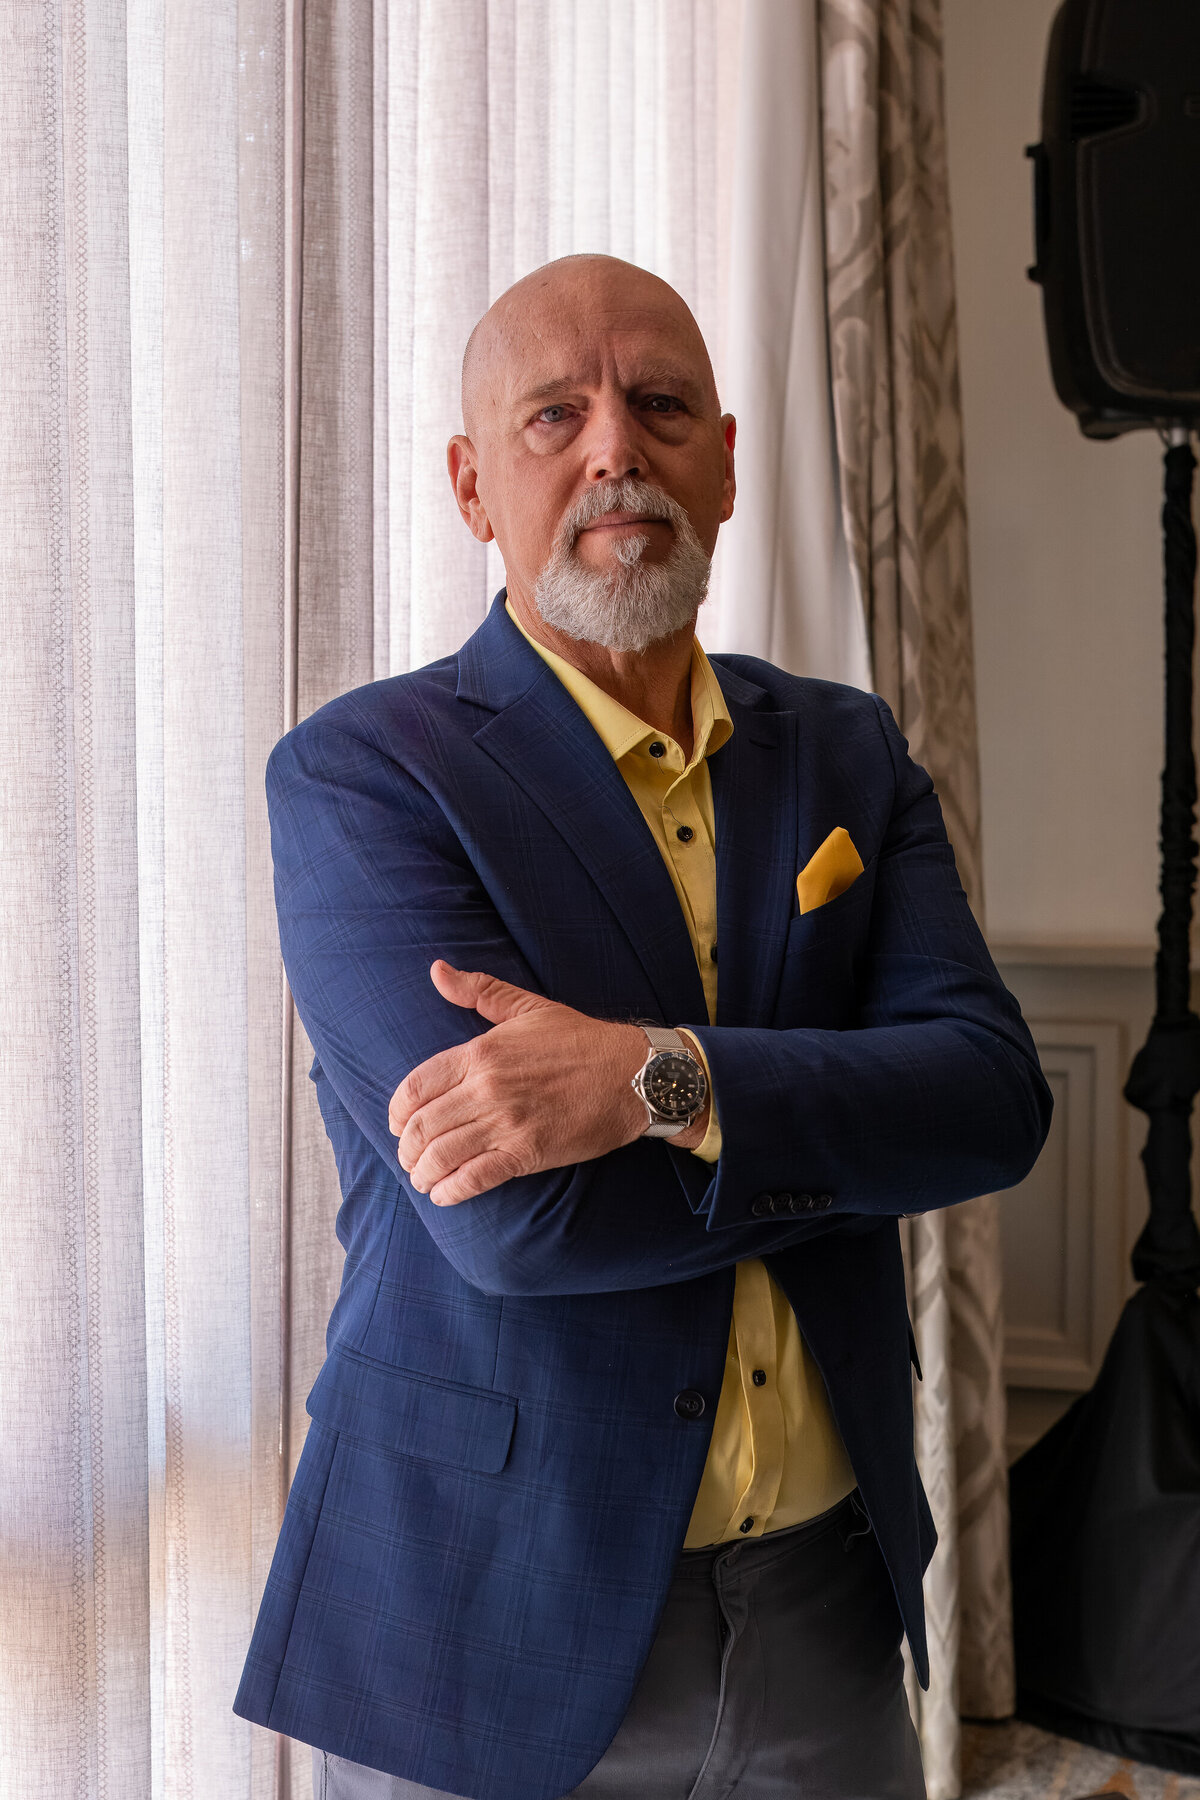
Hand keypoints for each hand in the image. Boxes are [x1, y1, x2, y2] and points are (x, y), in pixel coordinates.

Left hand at [388, 961, 650, 1205]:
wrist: (633, 1075)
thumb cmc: (580, 1040)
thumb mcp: (528, 1006)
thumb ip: (478, 990)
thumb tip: (436, 970)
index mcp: (481, 1052)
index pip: (415, 1086)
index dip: (396, 1112)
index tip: (397, 1124)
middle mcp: (488, 1088)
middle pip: (423, 1125)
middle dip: (407, 1148)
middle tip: (409, 1157)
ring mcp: (507, 1122)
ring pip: (442, 1154)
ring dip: (423, 1172)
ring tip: (423, 1178)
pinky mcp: (527, 1153)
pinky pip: (474, 1177)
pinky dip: (451, 1191)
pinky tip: (443, 1194)